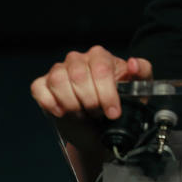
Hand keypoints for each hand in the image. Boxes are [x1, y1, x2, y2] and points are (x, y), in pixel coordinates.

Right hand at [31, 45, 152, 148]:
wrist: (100, 125)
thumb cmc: (119, 103)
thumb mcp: (139, 89)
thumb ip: (142, 72)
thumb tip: (133, 63)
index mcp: (101, 56)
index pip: (101, 69)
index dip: (107, 93)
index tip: (113, 112)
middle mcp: (78, 59)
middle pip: (79, 75)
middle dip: (90, 101)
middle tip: (98, 113)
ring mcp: (59, 70)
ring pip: (58, 80)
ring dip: (72, 103)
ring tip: (82, 112)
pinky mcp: (43, 84)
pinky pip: (39, 88)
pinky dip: (50, 103)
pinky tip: (62, 111)